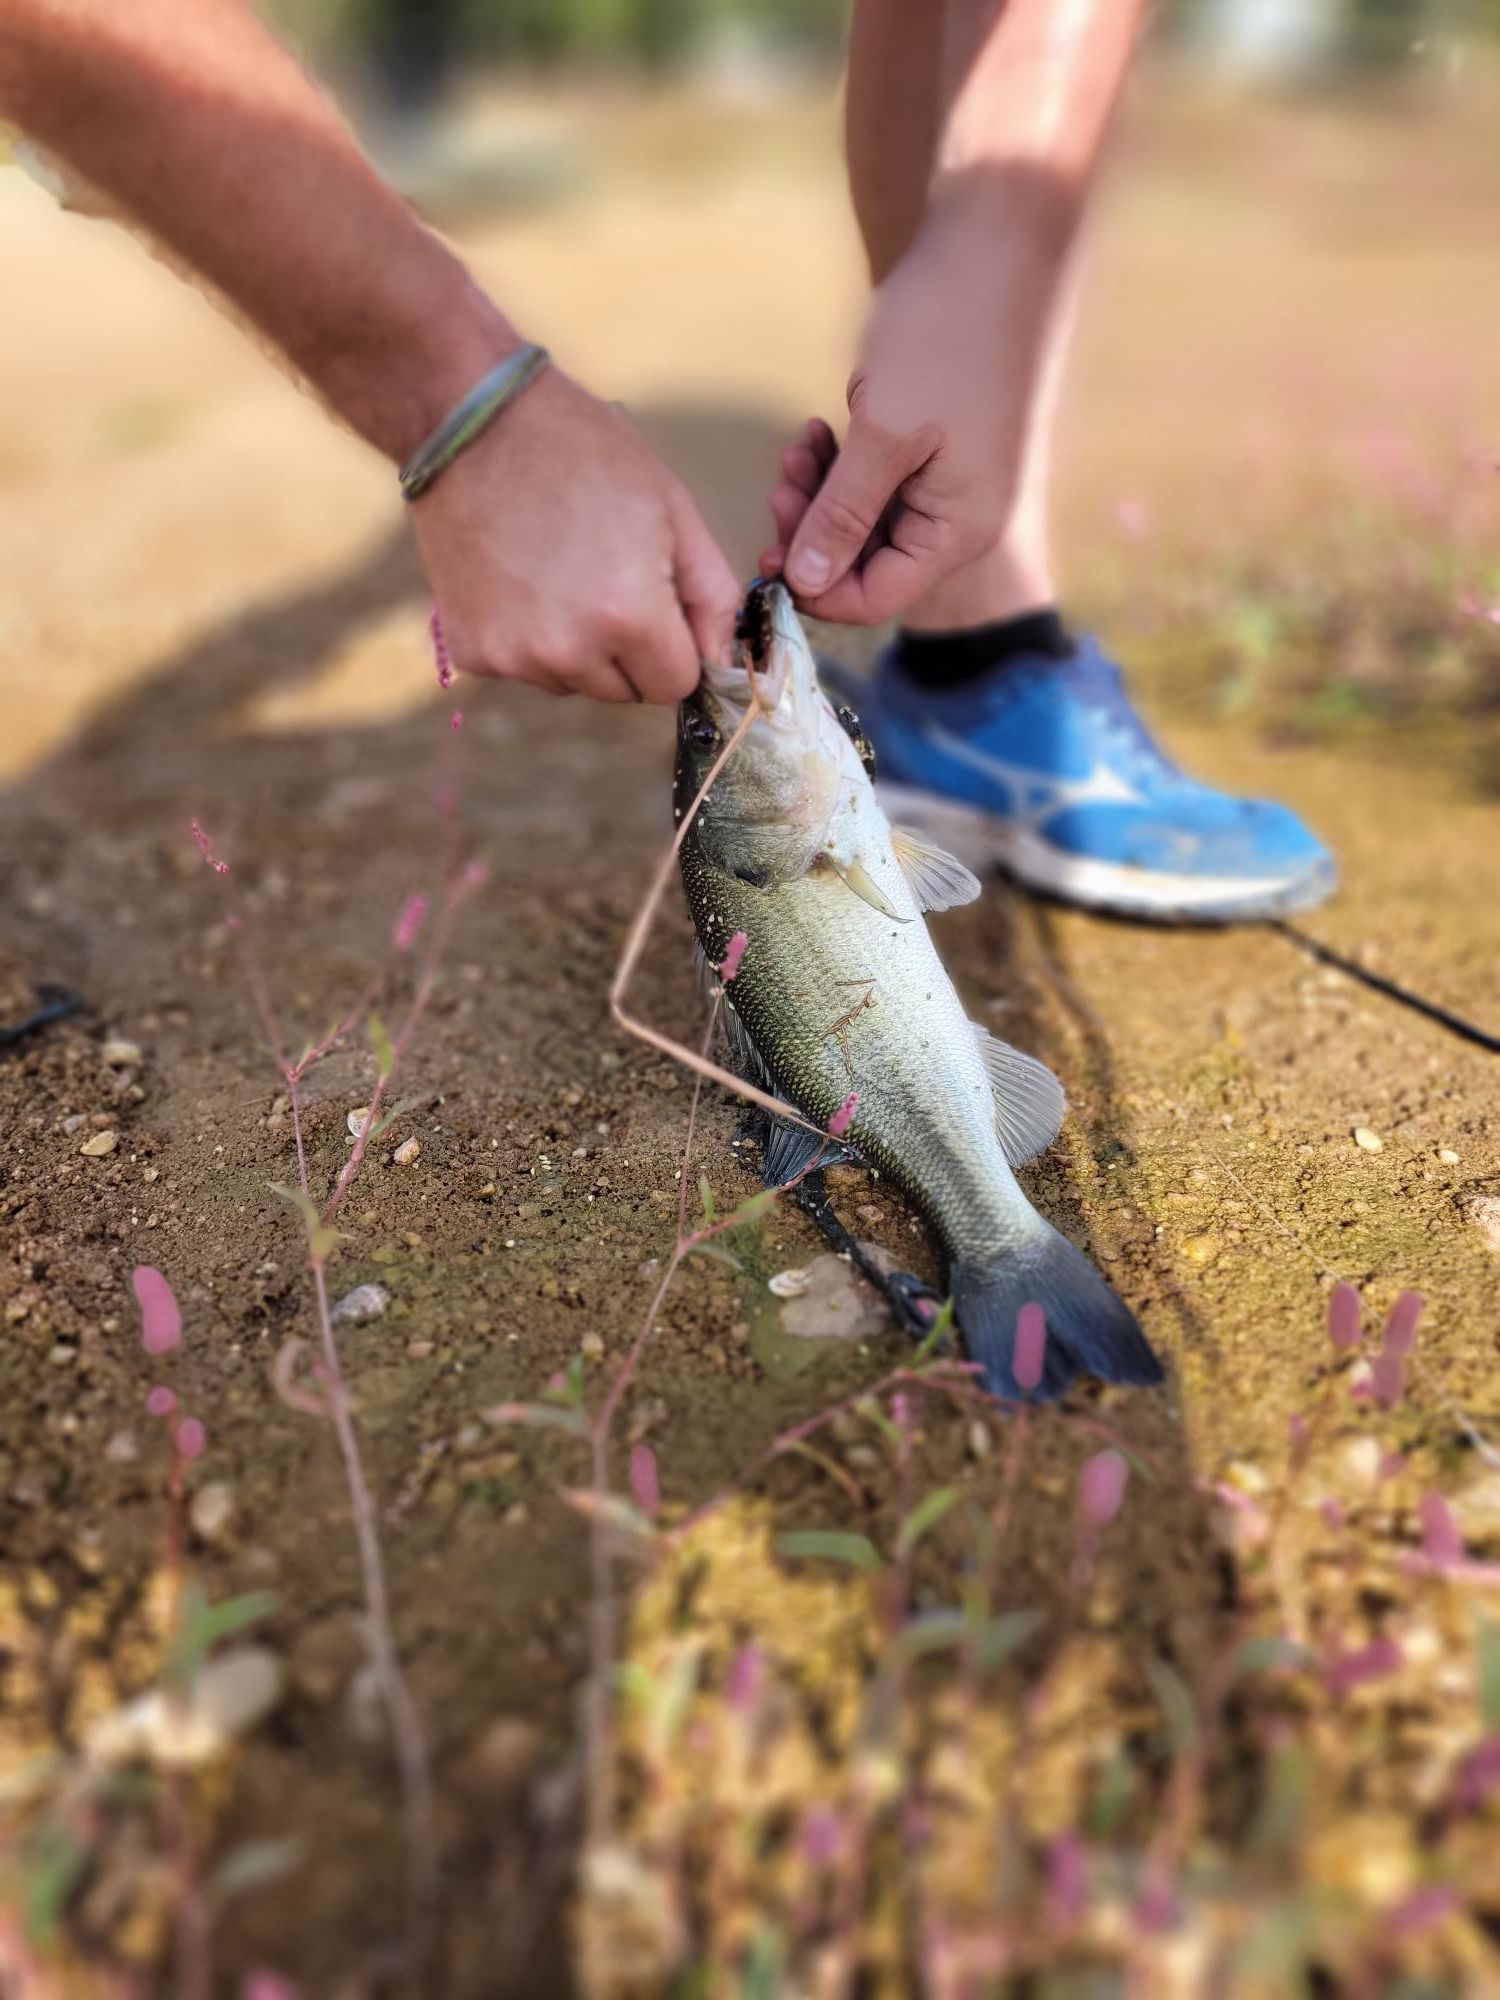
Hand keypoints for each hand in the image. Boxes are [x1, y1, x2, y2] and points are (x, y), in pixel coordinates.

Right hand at [411, 365, 738, 701]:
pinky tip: (521, 582)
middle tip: (605, 578)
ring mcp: (514, 658)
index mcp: (628, 617)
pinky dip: (531, 641)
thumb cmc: (583, 453)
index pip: (675, 686)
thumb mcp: (673, 511)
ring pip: (575, 684)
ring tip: (559, 575)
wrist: (471, 423)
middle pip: (626, 692)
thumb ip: (712, 596)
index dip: (676, 648)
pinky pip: (526, 671)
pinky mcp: (473, 653)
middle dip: (630, 651)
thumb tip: (720, 661)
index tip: (661, 609)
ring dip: (580, 650)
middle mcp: (568, 652)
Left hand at [760, 198, 1038, 624]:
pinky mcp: (931, 450)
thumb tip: (804, 584)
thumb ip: (841, 516)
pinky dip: (838, 466)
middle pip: (864, 564)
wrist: (991, 247)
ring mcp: (946, 484)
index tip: (765, 551)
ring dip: (818, 494)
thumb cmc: (944, 337)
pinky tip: (816, 430)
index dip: (814, 589)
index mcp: (957, 531)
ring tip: (795, 447)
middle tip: (776, 483)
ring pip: (861, 522)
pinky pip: (873, 483)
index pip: (873, 600)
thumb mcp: (882, 434)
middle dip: (811, 532)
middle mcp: (957, 520)